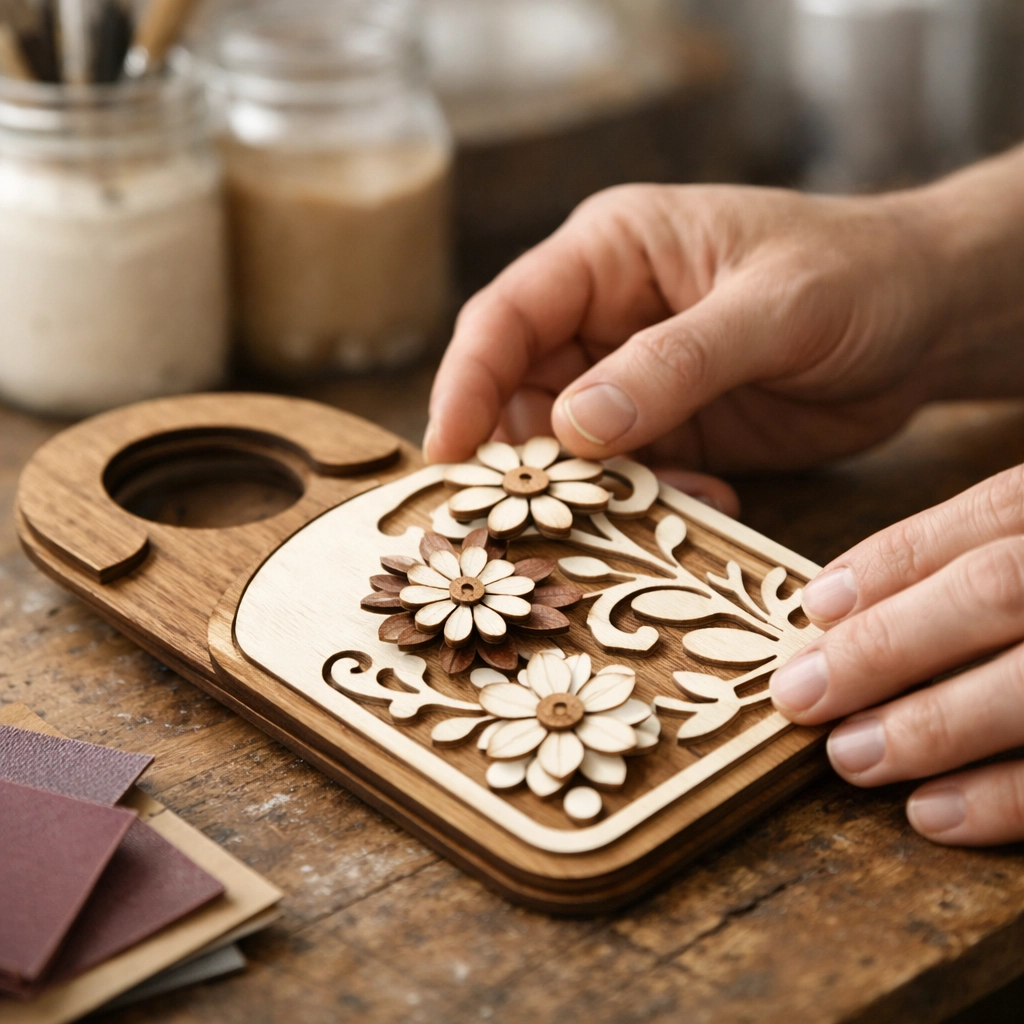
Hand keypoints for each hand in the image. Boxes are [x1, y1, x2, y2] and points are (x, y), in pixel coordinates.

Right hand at [426, 180, 964, 502]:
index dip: (466, 383)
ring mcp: (635, 381)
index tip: (446, 454)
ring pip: (567, 449)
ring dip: (587, 492)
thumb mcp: (773, 309)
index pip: (507, 316)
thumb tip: (574, 427)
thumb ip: (675, 362)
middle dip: (517, 458)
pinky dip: (649, 504)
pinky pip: (628, 480)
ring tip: (620, 524)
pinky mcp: (670, 433)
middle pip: (519, 393)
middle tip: (520, 522)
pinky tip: (701, 505)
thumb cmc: (859, 275)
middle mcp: (606, 317)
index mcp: (612, 252)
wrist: (931, 317)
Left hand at [770, 463, 1023, 845]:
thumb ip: (962, 556)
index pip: (989, 513)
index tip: (812, 607)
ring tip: (850, 758)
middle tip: (799, 695)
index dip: (894, 562)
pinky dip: (1009, 797)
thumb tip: (828, 607)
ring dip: (934, 725)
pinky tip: (931, 814)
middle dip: (887, 645)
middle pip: (997, 589)